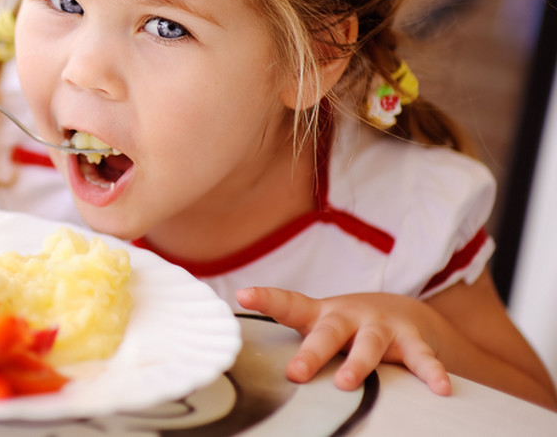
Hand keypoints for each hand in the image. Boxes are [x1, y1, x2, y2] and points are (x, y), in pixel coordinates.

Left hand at [236, 287, 451, 395]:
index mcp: (321, 315)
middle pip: (328, 333)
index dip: (266, 299)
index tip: (243, 294)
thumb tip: (249, 367)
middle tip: (295, 373)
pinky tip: (440, 389)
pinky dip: (431, 373)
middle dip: (312, 353)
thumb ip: (293, 343)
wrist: (403, 311)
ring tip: (347, 383)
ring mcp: (382, 326)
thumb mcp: (319, 328)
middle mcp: (350, 316)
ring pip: (369, 344)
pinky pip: (422, 358)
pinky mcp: (413, 339)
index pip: (289, 305)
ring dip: (359, 363)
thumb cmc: (346, 327)